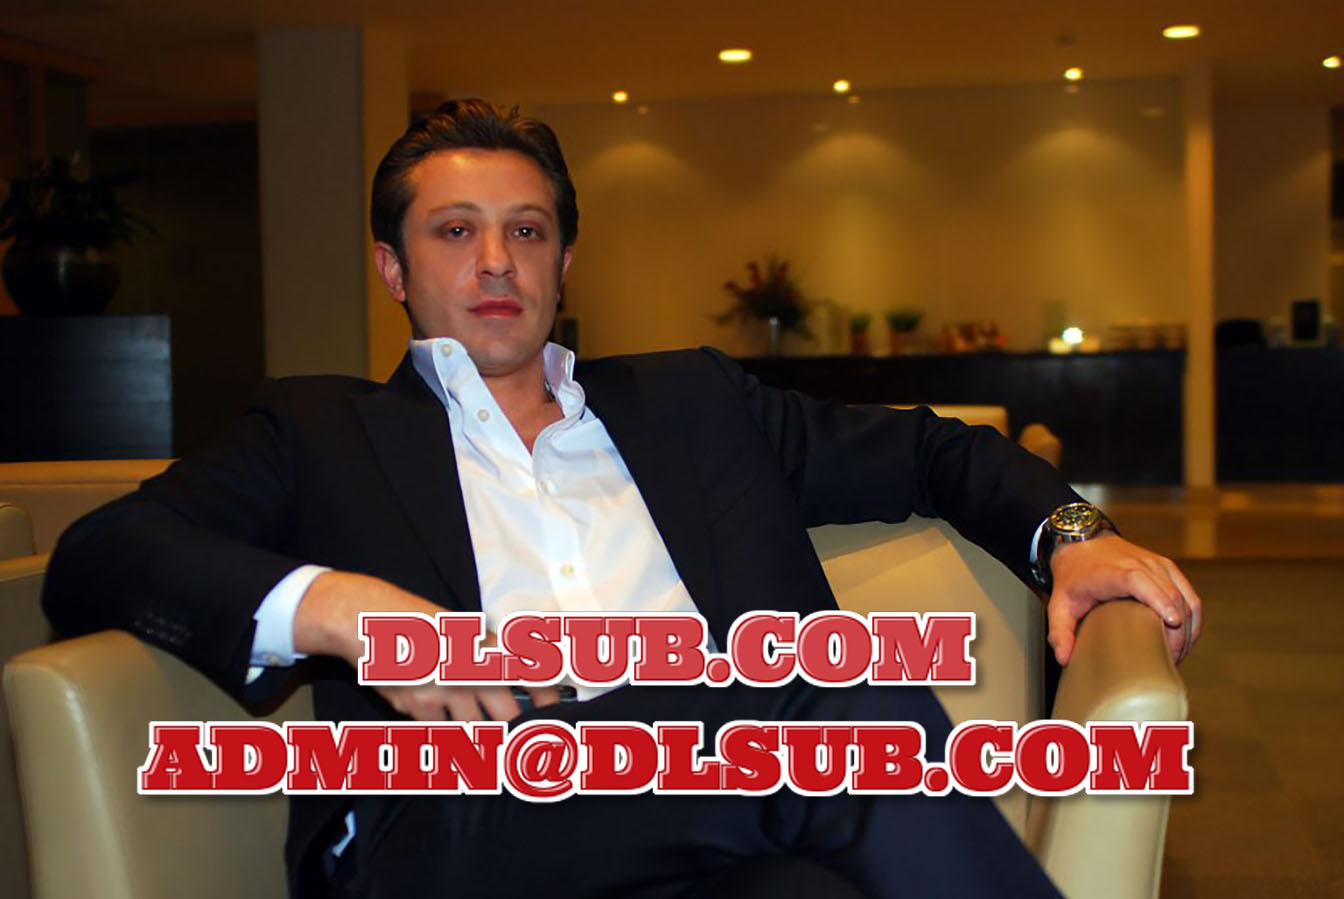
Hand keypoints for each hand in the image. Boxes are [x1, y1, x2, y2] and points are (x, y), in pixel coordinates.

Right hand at [293, 570, 561, 720]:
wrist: (363, 621)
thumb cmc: (412, 620)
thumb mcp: (456, 629)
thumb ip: (484, 652)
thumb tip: (514, 672)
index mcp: (479, 644)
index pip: (527, 672)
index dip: (545, 694)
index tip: (555, 708)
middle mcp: (464, 669)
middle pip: (504, 713)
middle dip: (512, 725)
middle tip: (521, 733)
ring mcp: (440, 692)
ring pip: (473, 727)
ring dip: (478, 731)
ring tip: (485, 736)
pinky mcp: (415, 708)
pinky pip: (439, 727)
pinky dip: (442, 726)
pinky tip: (439, 718)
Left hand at [1046, 534, 1201, 666]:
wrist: (1084, 544)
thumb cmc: (1073, 577)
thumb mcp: (1059, 604)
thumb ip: (1059, 631)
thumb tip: (1064, 658)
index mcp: (1113, 572)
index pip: (1141, 581)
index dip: (1159, 600)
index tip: (1172, 623)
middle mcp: (1140, 564)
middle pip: (1170, 595)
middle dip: (1177, 631)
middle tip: (1168, 661)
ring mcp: (1158, 565)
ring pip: (1186, 597)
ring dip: (1188, 628)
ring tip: (1177, 655)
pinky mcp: (1168, 568)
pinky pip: (1190, 595)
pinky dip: (1192, 618)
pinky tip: (1185, 639)